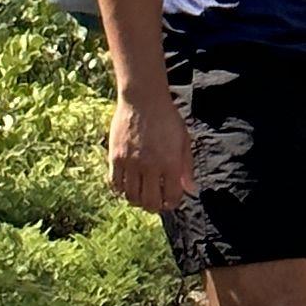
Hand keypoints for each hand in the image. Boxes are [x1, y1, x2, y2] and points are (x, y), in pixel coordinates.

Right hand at [109, 86, 196, 213]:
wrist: (143, 98)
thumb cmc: (166, 118)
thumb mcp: (183, 139)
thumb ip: (187, 167)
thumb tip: (190, 190)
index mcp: (170, 162)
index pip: (171, 197)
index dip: (172, 203)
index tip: (171, 200)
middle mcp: (150, 166)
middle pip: (149, 202)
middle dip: (155, 206)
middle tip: (155, 202)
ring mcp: (131, 163)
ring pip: (131, 197)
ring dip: (137, 200)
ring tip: (141, 194)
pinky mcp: (115, 157)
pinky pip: (115, 184)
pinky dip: (121, 190)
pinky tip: (127, 185)